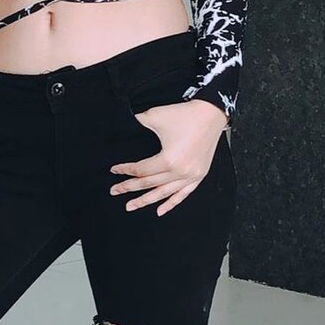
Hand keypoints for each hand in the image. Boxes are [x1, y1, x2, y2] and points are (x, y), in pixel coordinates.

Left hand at [109, 99, 227, 216]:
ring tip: (130, 206)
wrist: (210, 114)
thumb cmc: (184, 114)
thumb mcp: (155, 116)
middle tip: (114, 191)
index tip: (114, 170)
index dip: (125, 170)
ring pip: (164, 193)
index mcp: (168, 160)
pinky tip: (159, 211)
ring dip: (146, 201)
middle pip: (149, 184)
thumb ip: (136, 123)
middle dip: (129, 188)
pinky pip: (183, 194)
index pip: (141, 170)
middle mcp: (180, 172)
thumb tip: (123, 127)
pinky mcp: (199, 175)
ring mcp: (191, 176)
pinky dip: (171, 203)